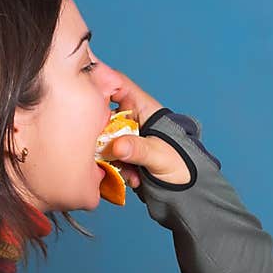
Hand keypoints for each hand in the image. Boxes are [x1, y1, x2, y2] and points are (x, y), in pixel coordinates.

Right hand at [105, 71, 190, 187]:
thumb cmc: (181, 165)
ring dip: (108, 156)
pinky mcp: (119, 153)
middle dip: (99, 133)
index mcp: (142, 107)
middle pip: (101, 112)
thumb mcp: (160, 156)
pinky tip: (132, 179)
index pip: (116, 84)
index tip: (86, 98)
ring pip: (100, 137)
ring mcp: (123, 135)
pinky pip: (106, 155)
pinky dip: (113, 168)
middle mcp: (129, 118)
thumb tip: (116, 146)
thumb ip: (138, 150)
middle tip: (104, 150)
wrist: (187, 188)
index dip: (98, 83)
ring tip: (129, 172)